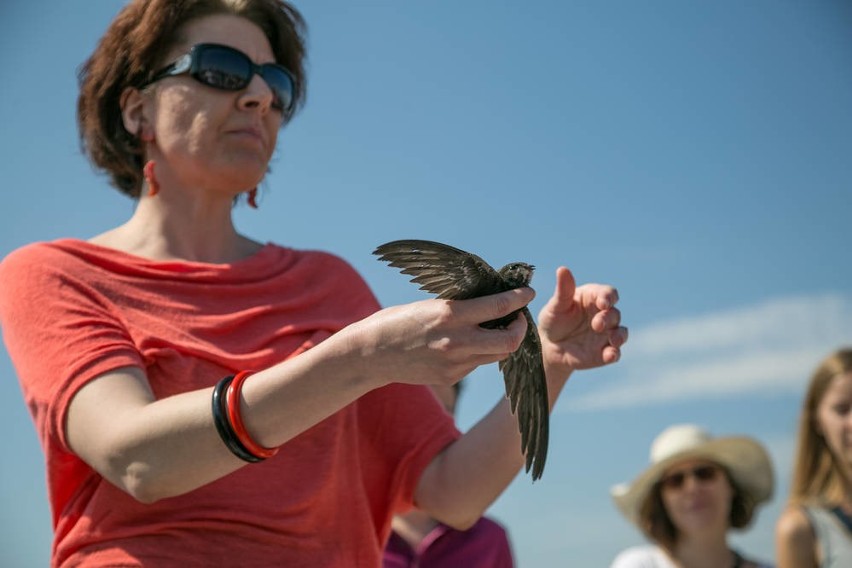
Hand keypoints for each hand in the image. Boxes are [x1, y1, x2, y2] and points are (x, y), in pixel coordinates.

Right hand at [347, 288, 534, 387]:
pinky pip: (478, 364)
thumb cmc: (397, 321)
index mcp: (449, 315)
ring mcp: (455, 363)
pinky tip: (472, 342)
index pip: (498, 307)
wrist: (371, 354)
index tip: (528, 292)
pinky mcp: (452, 377)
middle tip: (517, 318)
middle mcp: (456, 342)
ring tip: (499, 327)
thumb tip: (489, 303)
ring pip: (497, 354)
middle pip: (510, 342)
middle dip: (520, 329)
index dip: (519, 299)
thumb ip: (459, 309)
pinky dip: (482, 351)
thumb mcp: (430, 305)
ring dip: (504, 341)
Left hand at [537, 267, 626, 378]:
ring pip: (621, 333)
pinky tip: (610, 355)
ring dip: (619, 336)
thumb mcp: (556, 305)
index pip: (608, 294)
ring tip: (613, 340)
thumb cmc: (554, 320)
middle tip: (597, 324)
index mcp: (593, 298)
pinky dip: (614, 354)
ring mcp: (606, 334)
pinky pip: (614, 353)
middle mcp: (604, 315)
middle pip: (614, 313)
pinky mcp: (604, 352)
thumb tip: (562, 269)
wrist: (548, 346)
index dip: (608, 297)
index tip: (603, 302)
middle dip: (608, 318)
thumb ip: (563, 289)